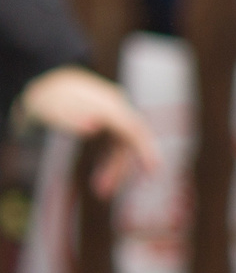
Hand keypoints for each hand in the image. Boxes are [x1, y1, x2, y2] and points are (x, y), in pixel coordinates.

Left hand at [19, 65, 163, 197]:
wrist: (44, 80)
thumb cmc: (46, 97)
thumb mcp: (49, 106)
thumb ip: (70, 116)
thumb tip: (95, 127)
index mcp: (107, 104)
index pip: (133, 128)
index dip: (145, 149)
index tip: (153, 170)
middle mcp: (116, 109)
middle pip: (128, 141)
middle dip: (120, 168)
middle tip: (102, 192)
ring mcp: (113, 115)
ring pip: (122, 145)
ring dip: (114, 169)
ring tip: (99, 191)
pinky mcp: (107, 122)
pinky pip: (116, 145)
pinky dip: (110, 162)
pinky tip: (100, 177)